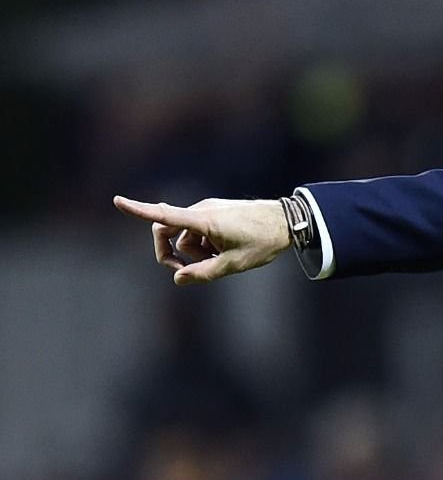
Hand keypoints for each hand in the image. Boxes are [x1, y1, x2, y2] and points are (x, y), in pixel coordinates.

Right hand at [114, 196, 291, 284]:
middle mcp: (202, 211)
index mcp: (204, 221)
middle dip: (171, 253)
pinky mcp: (216, 212)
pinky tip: (225, 250)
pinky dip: (203, 243)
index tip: (117, 201)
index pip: (165, 216)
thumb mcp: (234, 264)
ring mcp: (208, 210)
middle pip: (167, 232)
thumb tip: (178, 278)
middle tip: (187, 272)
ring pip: (185, 235)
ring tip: (220, 259)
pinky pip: (198, 230)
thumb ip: (203, 273)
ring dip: (193, 251)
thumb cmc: (263, 242)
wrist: (288, 221)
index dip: (139, 210)